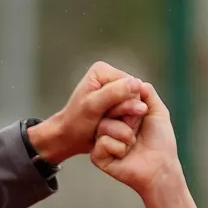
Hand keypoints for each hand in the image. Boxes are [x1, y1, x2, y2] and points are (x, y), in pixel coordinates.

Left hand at [24, 61, 149, 163]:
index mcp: (103, 70)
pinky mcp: (119, 101)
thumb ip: (114, 93)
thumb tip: (138, 83)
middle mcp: (111, 76)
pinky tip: (114, 126)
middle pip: (135, 94)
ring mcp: (116, 89)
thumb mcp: (93, 107)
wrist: (69, 137)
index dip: (126, 103)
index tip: (108, 115)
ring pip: (136, 104)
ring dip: (126, 118)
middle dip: (126, 111)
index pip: (131, 85)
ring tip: (109, 124)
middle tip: (108, 121)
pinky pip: (133, 112)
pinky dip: (126, 121)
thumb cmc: (77, 122)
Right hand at [91, 79, 181, 196]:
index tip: (142, 111)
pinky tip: (124, 155)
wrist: (160, 168)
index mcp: (122, 115)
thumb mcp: (158, 112)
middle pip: (106, 109)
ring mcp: (102, 141)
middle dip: (127, 115)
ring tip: (133, 143)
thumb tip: (135, 80)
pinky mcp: (98, 156)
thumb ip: (147, 94)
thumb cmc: (161, 142)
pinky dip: (118, 147)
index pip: (114, 98)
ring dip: (125, 134)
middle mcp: (110, 126)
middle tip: (138, 126)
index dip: (127, 100)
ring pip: (104, 125)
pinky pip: (102, 142)